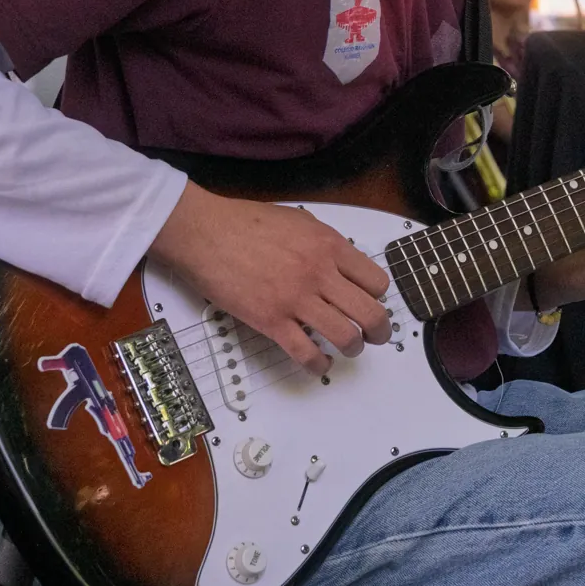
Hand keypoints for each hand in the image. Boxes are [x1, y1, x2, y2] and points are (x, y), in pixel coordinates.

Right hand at [151, 184, 392, 373]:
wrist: (205, 232)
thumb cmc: (245, 222)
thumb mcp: (298, 220)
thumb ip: (324, 242)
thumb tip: (340, 261)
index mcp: (329, 246)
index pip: (376, 281)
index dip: (377, 296)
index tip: (370, 302)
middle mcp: (319, 273)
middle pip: (370, 313)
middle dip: (379, 331)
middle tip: (375, 337)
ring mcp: (296, 299)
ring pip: (345, 337)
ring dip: (353, 348)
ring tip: (347, 348)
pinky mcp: (271, 321)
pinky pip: (307, 353)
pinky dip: (320, 365)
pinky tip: (320, 364)